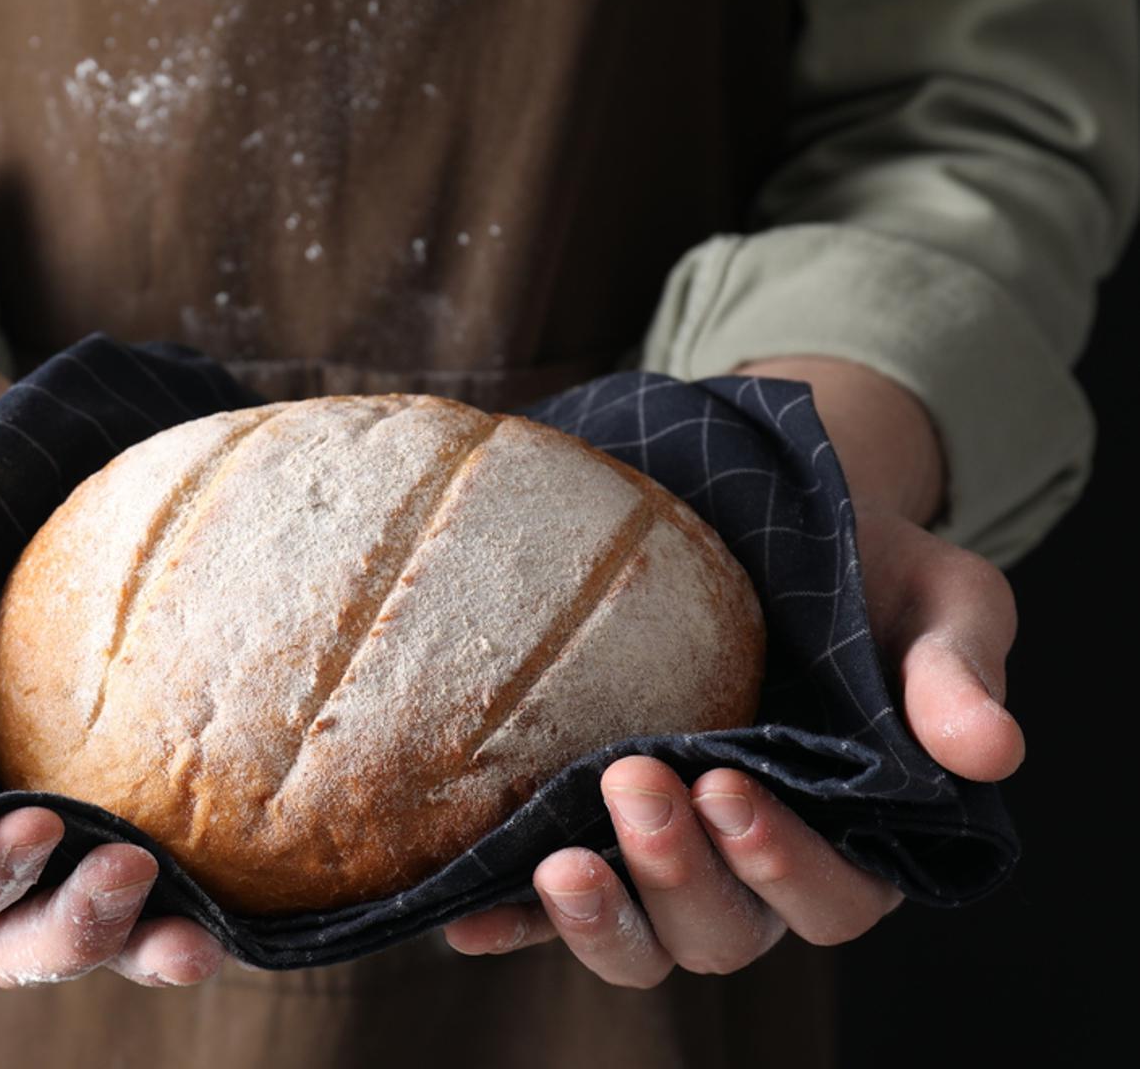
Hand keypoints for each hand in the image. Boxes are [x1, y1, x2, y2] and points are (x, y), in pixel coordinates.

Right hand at [0, 306, 228, 987]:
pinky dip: (201, 897)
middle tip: (129, 877)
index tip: (35, 826)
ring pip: (90, 924)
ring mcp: (55, 811)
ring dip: (140, 944)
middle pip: (12, 935)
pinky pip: (166, 863)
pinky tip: (243, 899)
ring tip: (198, 942)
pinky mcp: (125, 778)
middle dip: (67, 932)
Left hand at [443, 357, 1021, 984]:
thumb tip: (991, 751)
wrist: (772, 520)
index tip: (730, 785)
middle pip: (725, 930)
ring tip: (557, 863)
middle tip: (637, 778)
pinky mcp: (596, 832)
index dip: (783, 860)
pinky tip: (467, 915)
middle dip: (679, 872)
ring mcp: (671, 856)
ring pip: (644, 939)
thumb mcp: (941, 600)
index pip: (833, 894)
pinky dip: (514, 924)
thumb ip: (958, 673)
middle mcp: (758, 864)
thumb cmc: (872, 567)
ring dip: (599, 920)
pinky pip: (552, 909)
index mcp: (856, 834)